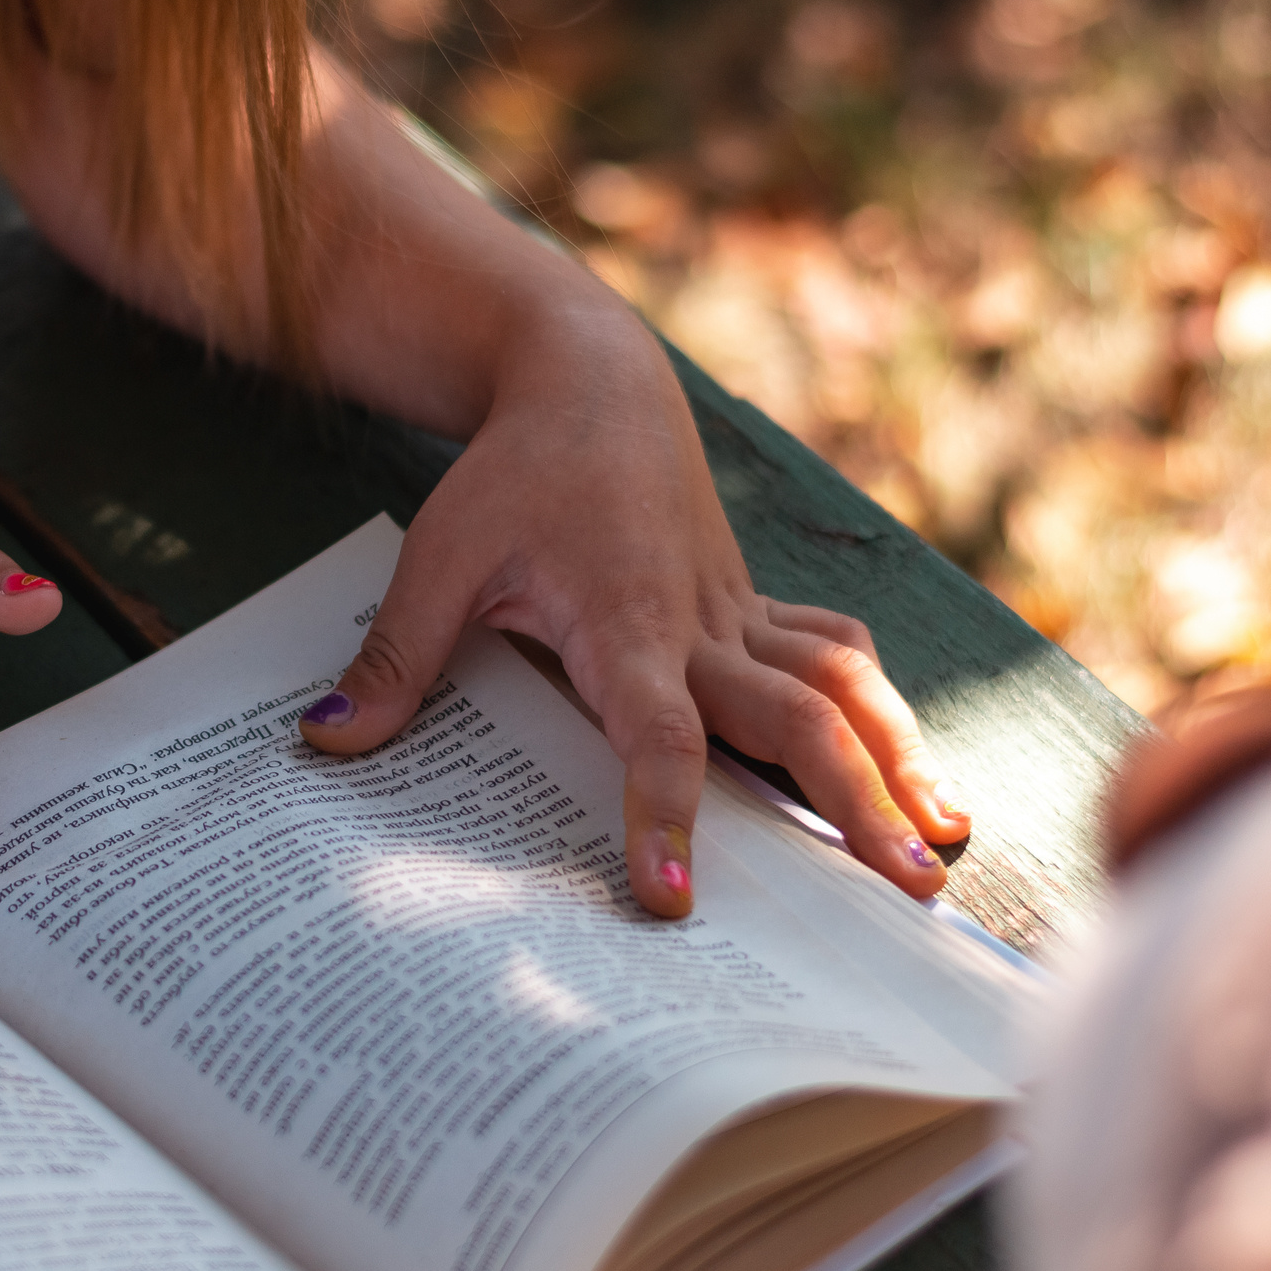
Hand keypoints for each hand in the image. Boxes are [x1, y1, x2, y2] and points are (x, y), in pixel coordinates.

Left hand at [296, 314, 971, 917]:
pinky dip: (881, 707)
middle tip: (909, 891)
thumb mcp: (439, 556)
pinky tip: (915, 766)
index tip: (672, 894)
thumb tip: (324, 745)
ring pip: (843, 686)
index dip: (666, 811)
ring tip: (946, 838)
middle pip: (799, 723)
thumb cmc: (513, 471)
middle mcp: (703, 626)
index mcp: (627, 624)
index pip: (659, 735)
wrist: (590, 376)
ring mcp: (739, 615)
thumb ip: (394, 658)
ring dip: (901, 757)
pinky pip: (832, 654)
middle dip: (858, 806)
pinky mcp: (754, 605)